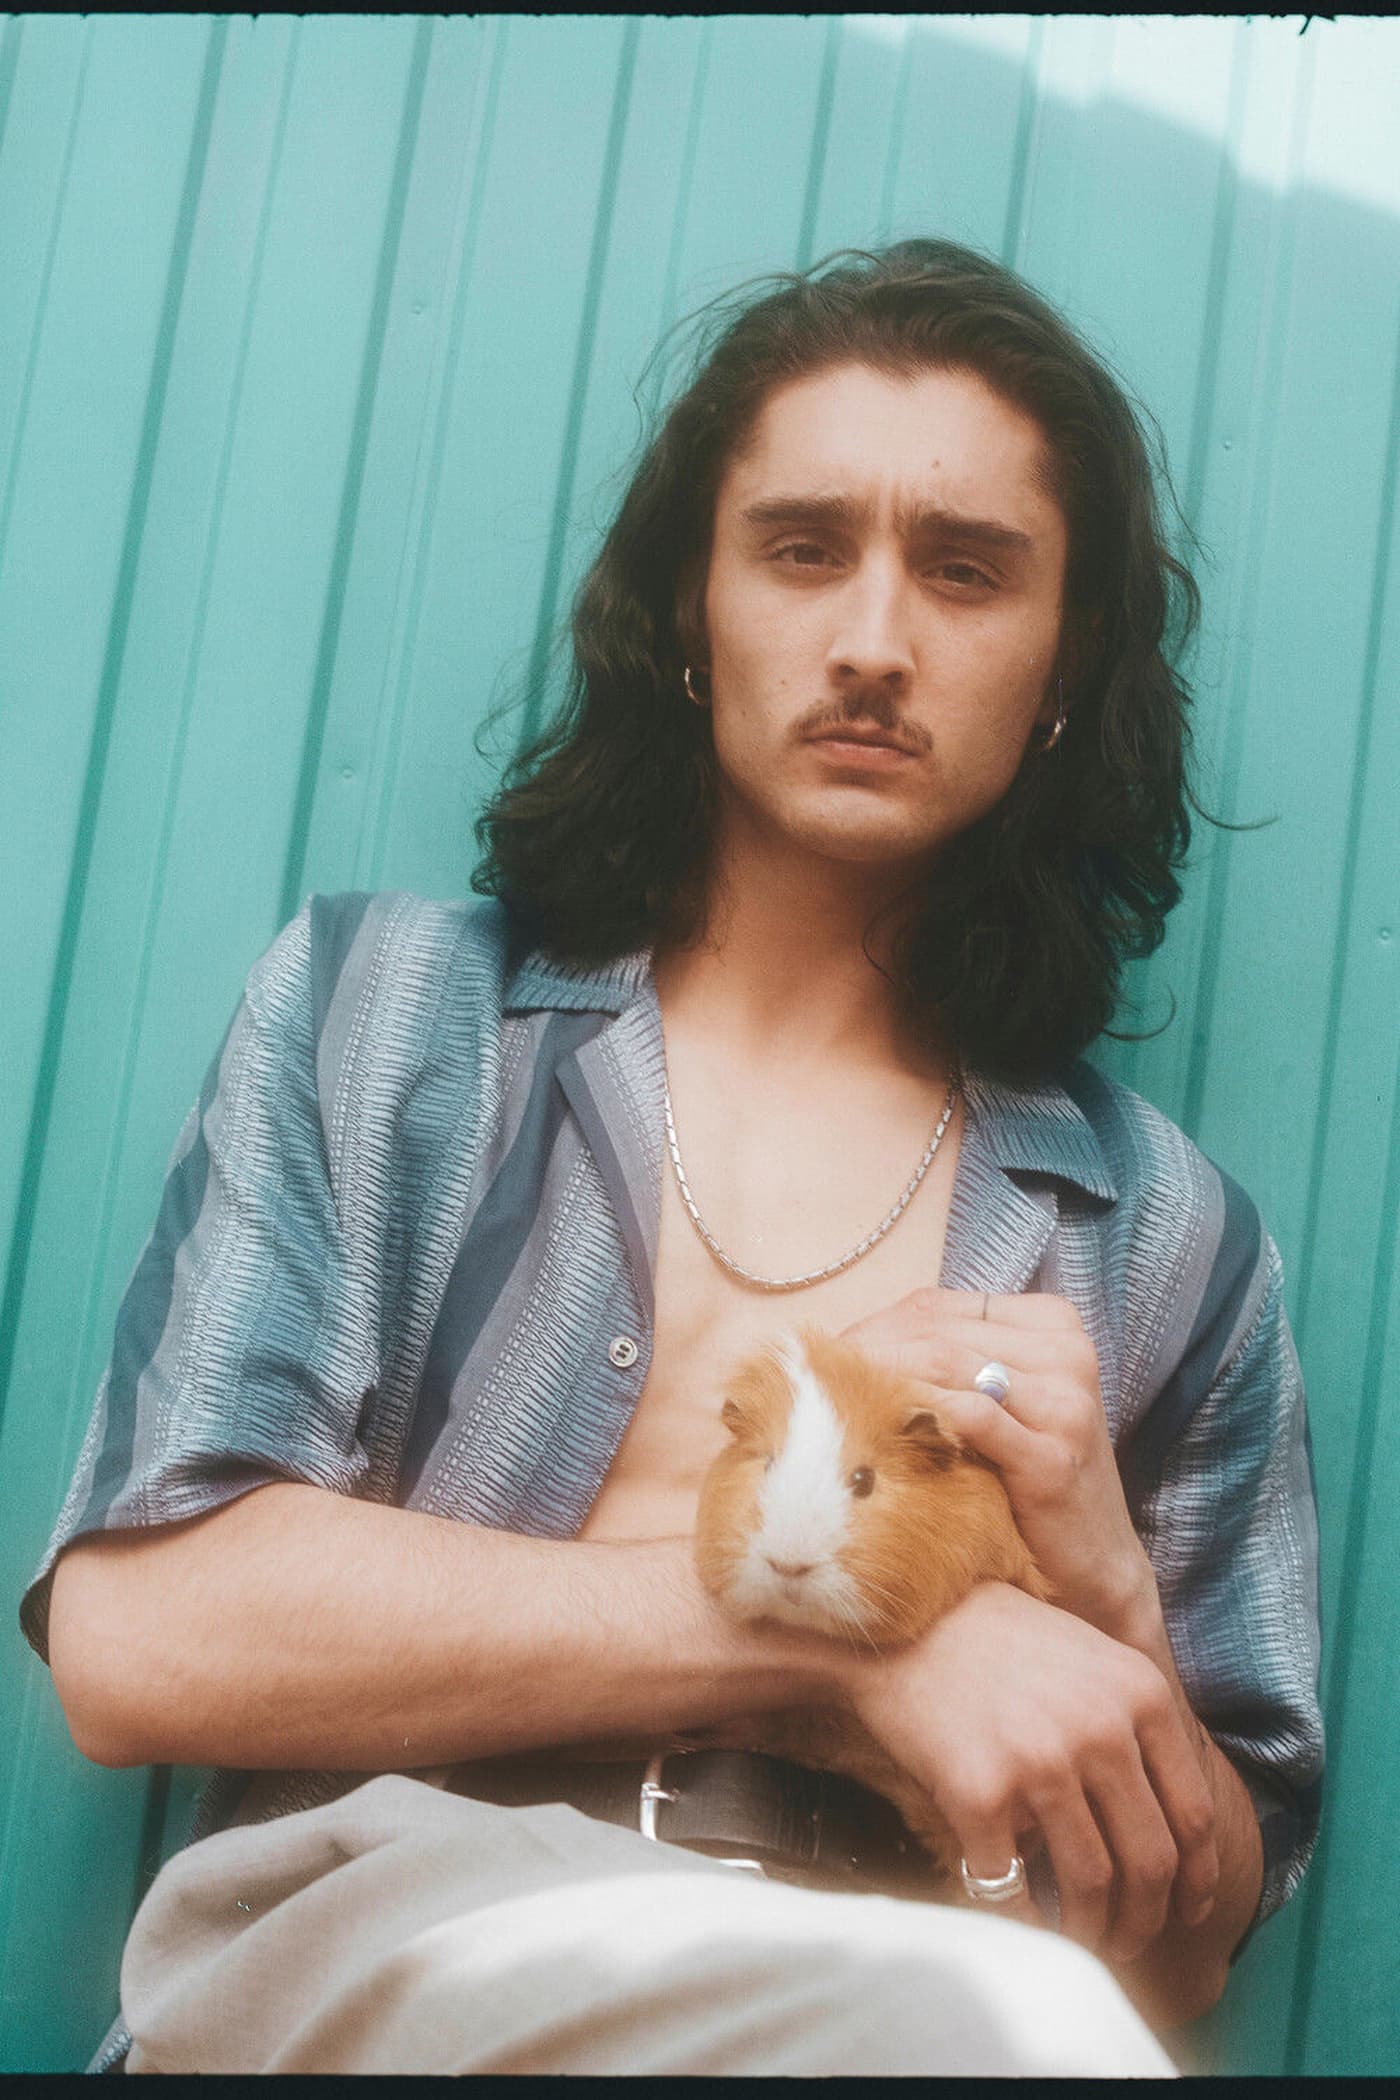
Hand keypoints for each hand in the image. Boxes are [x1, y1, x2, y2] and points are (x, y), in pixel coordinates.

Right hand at [838, 1581, 1219, 1963]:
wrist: (903, 1616)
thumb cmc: (999, 1638)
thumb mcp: (1091, 1657)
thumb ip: (1135, 1724)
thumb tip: (1172, 1826)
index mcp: (1140, 1695)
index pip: (1194, 1815)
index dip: (1196, 1880)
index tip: (1187, 1911)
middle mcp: (1101, 1729)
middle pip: (1151, 1861)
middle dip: (1145, 1920)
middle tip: (1128, 1940)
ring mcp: (1040, 1761)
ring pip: (1091, 1883)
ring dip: (1090, 1931)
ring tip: (1079, 1939)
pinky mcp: (980, 1791)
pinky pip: (1013, 1885)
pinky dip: (1022, 1920)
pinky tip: (1021, 1919)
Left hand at [840, 1286, 1156, 1639]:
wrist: (1093, 1565)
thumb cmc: (1027, 1479)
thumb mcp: (996, 1404)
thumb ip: (945, 1365)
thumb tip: (846, 1345)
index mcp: (1050, 1324)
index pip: (934, 1306)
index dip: (869, 1329)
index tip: (825, 1362)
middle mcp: (1066, 1350)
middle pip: (933, 1330)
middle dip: (865, 1354)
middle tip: (813, 1385)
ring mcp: (1066, 1400)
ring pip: (945, 1362)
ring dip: (881, 1382)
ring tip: (836, 1408)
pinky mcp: (1054, 1455)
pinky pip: (969, 1417)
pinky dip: (917, 1417)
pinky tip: (879, 1436)